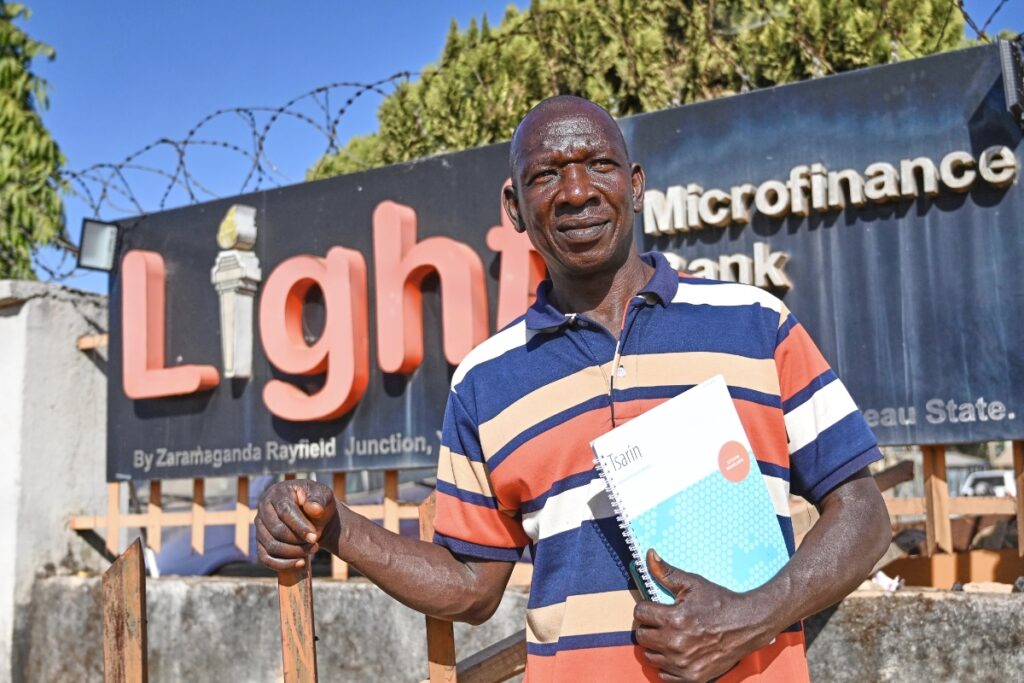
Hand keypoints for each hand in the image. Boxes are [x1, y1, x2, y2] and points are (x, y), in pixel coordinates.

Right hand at [255, 479, 338, 571]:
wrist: (316, 517)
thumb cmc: (318, 504)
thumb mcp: (324, 496)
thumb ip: (319, 500)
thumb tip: (314, 508)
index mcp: (278, 492)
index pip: (285, 511)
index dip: (299, 526)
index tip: (314, 537)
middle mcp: (264, 508)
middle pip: (276, 530)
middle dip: (298, 541)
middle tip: (315, 545)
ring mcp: (260, 526)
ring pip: (271, 545)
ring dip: (294, 552)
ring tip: (313, 549)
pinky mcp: (260, 542)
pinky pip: (265, 558)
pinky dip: (283, 564)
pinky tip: (301, 563)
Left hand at [633, 549, 774, 681]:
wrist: (747, 625)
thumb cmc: (719, 602)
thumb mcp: (693, 583)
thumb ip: (666, 572)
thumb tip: (649, 554)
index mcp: (674, 619)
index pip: (640, 614)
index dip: (646, 608)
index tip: (655, 608)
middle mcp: (676, 644)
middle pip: (641, 637)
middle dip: (648, 627)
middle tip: (661, 623)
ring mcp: (683, 664)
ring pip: (650, 656)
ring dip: (656, 646)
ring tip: (669, 637)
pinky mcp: (692, 677)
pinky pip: (663, 674)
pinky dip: (666, 665)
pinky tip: (676, 653)